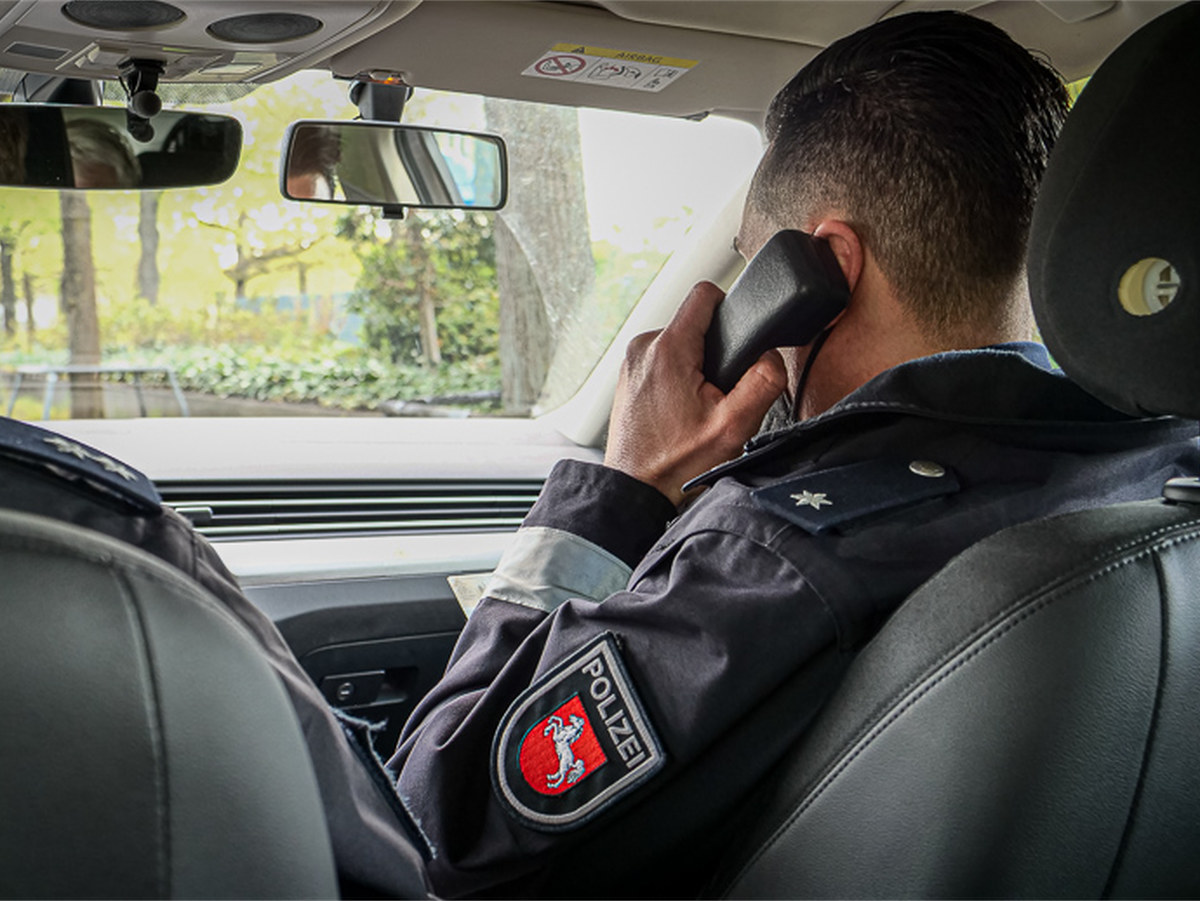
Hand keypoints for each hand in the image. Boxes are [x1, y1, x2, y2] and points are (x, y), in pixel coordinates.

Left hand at [604, 281, 787, 505]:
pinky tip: (680, 408)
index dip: (730, 306)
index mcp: (668, 348)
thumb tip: (772, 357)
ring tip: (697, 404)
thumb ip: (762, 383)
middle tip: (717, 392)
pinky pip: (661, 360)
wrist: (636, 490)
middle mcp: (644, 347)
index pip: (705, 294)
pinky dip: (676, 377)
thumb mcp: (733, 427)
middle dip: (714, 350)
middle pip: (694, 323)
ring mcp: (631, 361)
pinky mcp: (627, 376)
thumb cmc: (675, 463)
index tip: (738, 336)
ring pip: (678, 342)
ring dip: (695, 366)